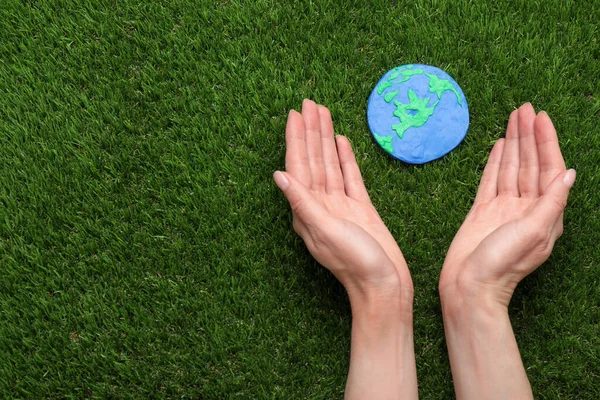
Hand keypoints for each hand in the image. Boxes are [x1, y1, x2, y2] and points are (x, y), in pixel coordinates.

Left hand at [273, 99, 411, 302]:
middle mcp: (321, 205)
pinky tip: (341, 141)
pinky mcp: (360, 208)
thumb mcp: (326, 230)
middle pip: (313, 160)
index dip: (296, 139)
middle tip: (309, 103)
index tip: (295, 114)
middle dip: (310, 131)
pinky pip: (350, 176)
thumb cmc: (355, 263)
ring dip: (325, 139)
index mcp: (307, 210)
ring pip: (330, 164)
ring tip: (324, 113)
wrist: (385, 286)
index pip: (298, 166)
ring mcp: (341, 205)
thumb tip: (278, 175)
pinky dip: (345, 158)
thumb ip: (303, 202)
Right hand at [440, 103, 575, 306]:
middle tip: (524, 108)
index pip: (550, 170)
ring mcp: (503, 208)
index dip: (547, 143)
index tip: (541, 118)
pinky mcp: (482, 211)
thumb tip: (569, 174)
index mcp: (545, 214)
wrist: (468, 286)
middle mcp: (526, 208)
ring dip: (513, 143)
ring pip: (511, 168)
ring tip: (512, 117)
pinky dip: (495, 162)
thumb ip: (552, 201)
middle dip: (529, 136)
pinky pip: (490, 180)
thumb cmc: (503, 264)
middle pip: (530, 164)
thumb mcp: (534, 231)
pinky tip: (498, 146)